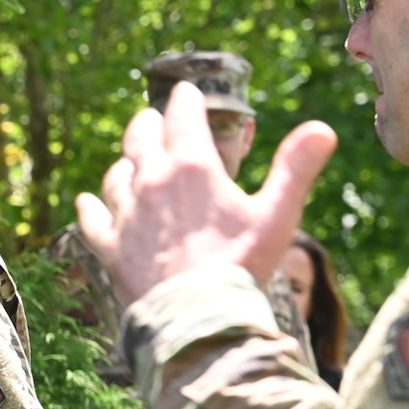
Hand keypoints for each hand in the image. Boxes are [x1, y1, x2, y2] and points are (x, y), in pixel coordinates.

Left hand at [75, 81, 336, 306]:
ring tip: (130, 160)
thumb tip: (322, 128)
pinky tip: (86, 201)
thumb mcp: (277, 214)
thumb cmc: (240, 265)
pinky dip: (89, 207)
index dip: (185, 100)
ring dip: (124, 163)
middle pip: (141, 138)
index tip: (185, 91)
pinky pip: (92, 219)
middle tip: (152, 118)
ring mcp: (126, 215)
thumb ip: (296, 168)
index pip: (183, 117)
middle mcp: (151, 182)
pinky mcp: (110, 247)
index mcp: (191, 167)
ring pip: (117, 175)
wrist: (197, 316)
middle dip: (148, 123)